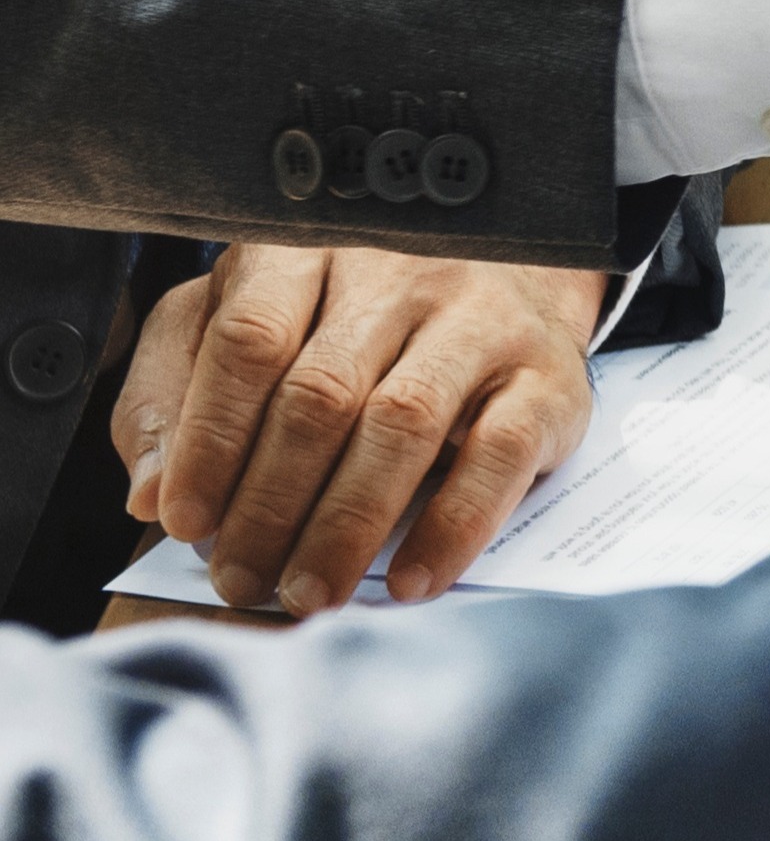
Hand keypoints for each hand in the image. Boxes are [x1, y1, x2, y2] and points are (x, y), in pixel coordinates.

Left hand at [118, 247, 607, 610]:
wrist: (515, 273)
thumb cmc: (353, 315)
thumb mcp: (242, 323)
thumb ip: (175, 396)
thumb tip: (151, 495)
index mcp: (311, 250)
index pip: (250, 340)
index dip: (211, 439)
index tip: (184, 522)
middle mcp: (401, 272)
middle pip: (321, 392)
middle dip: (270, 502)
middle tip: (240, 579)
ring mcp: (483, 319)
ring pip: (402, 424)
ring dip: (346, 524)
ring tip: (307, 590)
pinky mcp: (549, 376)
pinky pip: (499, 457)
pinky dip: (452, 527)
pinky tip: (408, 580)